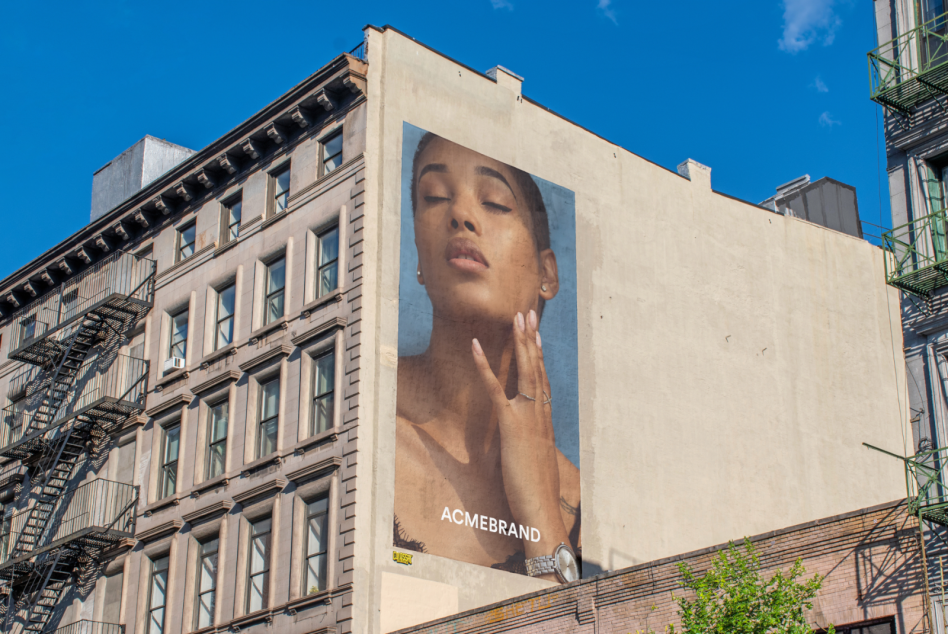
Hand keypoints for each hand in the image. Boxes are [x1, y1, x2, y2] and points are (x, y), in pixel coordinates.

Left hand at [472, 309, 569, 559]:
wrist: (541, 509)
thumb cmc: (536, 494)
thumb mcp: (532, 467)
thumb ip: (528, 452)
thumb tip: (525, 450)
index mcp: (545, 423)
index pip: (543, 383)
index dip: (539, 358)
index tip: (537, 336)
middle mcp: (541, 414)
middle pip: (537, 369)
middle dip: (532, 340)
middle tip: (528, 314)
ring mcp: (529, 417)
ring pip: (526, 372)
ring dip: (521, 343)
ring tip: (517, 318)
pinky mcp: (512, 425)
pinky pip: (495, 389)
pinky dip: (485, 366)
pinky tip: (476, 346)